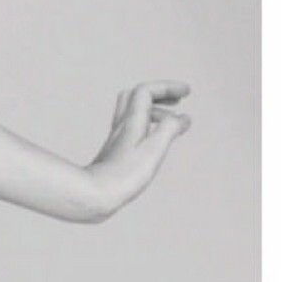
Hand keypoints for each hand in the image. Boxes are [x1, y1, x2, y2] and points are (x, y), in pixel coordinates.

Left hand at [83, 81, 191, 218]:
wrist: (93, 194)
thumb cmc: (123, 175)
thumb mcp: (154, 150)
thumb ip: (169, 129)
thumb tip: (184, 118)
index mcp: (131, 121)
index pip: (146, 91)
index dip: (167, 87)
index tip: (187, 92)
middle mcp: (121, 126)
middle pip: (136, 96)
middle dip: (159, 93)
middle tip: (178, 100)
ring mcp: (116, 139)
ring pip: (133, 113)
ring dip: (154, 110)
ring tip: (172, 121)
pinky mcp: (115, 152)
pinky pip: (132, 129)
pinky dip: (147, 126)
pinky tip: (155, 141)